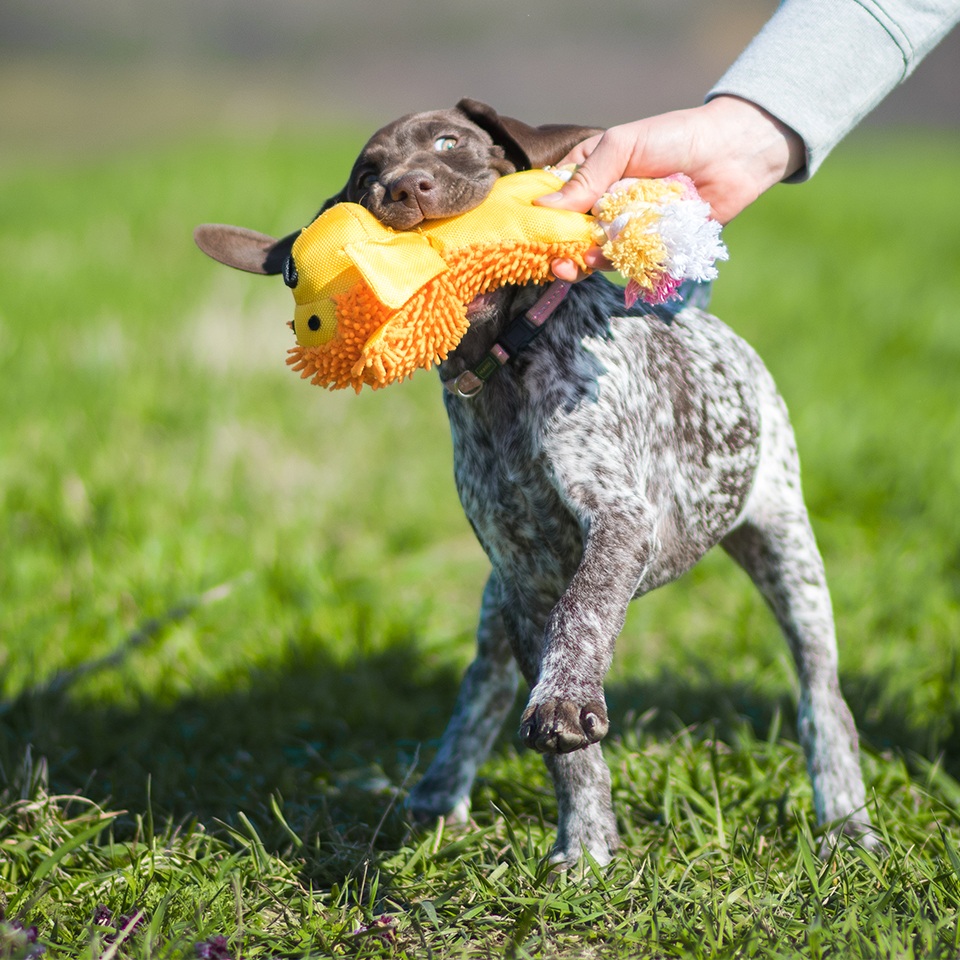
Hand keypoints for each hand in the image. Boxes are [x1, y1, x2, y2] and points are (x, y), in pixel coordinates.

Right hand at [537, 96, 804, 281]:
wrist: (733, 152)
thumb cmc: (673, 136)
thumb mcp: (622, 146)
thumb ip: (586, 177)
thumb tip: (542, 205)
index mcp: (591, 177)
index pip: (555, 203)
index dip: (540, 220)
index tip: (529, 235)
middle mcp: (605, 206)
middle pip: (572, 236)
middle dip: (561, 252)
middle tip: (556, 264)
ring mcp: (628, 229)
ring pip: (598, 254)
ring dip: (587, 262)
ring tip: (580, 265)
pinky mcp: (653, 248)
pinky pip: (631, 263)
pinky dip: (621, 266)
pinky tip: (611, 262)